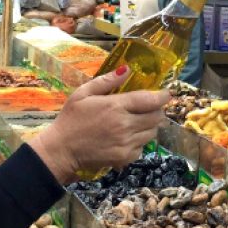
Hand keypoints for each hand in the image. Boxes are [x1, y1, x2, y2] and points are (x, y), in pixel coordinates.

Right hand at [30, 66, 169, 183]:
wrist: (61, 150)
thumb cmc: (71, 119)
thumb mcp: (83, 93)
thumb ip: (107, 81)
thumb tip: (128, 69)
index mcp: (116, 107)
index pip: (150, 100)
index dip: (163, 96)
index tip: (166, 93)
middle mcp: (125, 126)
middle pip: (156, 117)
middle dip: (157, 110)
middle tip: (150, 107)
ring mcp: (126, 144)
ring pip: (152, 133)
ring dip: (150, 126)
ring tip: (137, 121)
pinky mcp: (125, 158)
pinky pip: (143, 147)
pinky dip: (140, 141)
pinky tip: (127, 136)